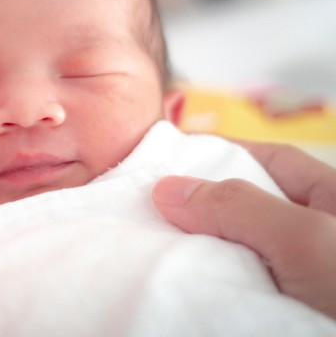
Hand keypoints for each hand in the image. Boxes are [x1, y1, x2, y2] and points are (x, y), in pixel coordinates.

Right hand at [152, 142, 335, 318]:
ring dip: (198, 250)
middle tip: (148, 208)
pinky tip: (184, 289)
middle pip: (248, 205)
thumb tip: (169, 188)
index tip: (169, 158)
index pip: (272, 161)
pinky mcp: (278, 312)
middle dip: (200, 204)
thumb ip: (241, 208)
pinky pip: (235, 290)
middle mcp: (316, 237)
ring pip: (237, 251)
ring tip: (154, 247)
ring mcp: (300, 278)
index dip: (222, 153)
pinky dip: (207, 287)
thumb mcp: (307, 243)